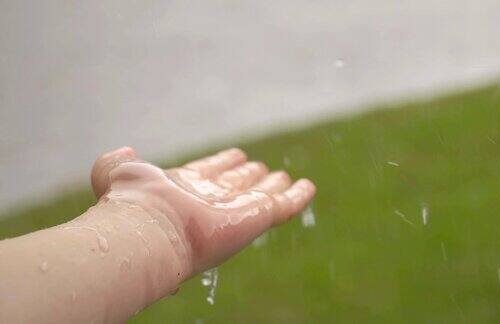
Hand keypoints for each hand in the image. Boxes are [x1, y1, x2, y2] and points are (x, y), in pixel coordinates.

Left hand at [90, 147, 315, 274]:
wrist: (148, 232)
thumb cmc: (132, 205)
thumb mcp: (117, 174)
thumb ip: (117, 163)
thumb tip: (125, 151)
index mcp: (184, 189)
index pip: (209, 173)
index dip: (222, 163)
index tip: (235, 155)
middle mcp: (211, 201)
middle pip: (236, 185)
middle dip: (247, 176)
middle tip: (261, 169)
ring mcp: (235, 211)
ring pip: (260, 196)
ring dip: (273, 186)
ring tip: (285, 178)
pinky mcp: (255, 219)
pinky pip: (282, 206)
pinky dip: (297, 197)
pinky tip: (308, 187)